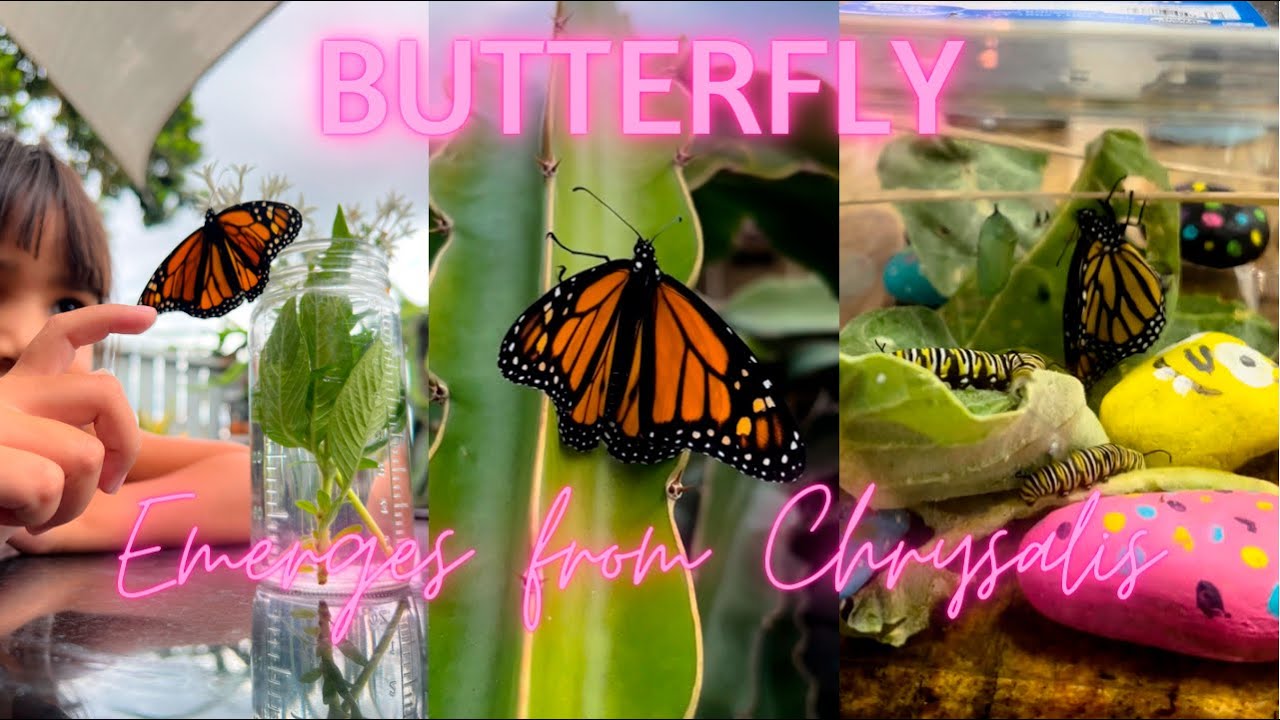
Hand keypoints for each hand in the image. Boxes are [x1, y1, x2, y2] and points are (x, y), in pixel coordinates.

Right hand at [0, 304, 155, 535]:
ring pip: (86, 452)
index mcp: (15, 391)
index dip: (108, 319)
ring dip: (73, 502)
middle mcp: (1, 394)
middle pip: (106, 392)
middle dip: (124, 447)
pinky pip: (46, 484)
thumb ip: (65, 423)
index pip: (62, 336)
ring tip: (32, 515)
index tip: (149, 318)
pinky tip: (8, 520)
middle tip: (106, 487)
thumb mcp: (34, 459)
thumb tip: (106, 383)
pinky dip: (41, 517)